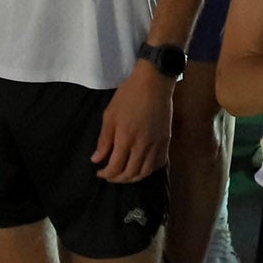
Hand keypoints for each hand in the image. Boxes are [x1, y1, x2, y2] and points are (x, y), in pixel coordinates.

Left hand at [92, 62, 173, 182]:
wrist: (153, 83)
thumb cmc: (128, 96)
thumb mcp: (110, 115)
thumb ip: (104, 140)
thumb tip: (96, 159)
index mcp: (126, 138)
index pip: (115, 167)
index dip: (106, 174)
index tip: (99, 172)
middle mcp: (142, 145)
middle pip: (130, 173)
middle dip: (118, 179)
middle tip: (110, 176)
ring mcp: (156, 144)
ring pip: (145, 172)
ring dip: (133, 178)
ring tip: (124, 176)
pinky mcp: (166, 141)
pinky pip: (158, 163)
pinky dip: (149, 170)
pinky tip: (141, 168)